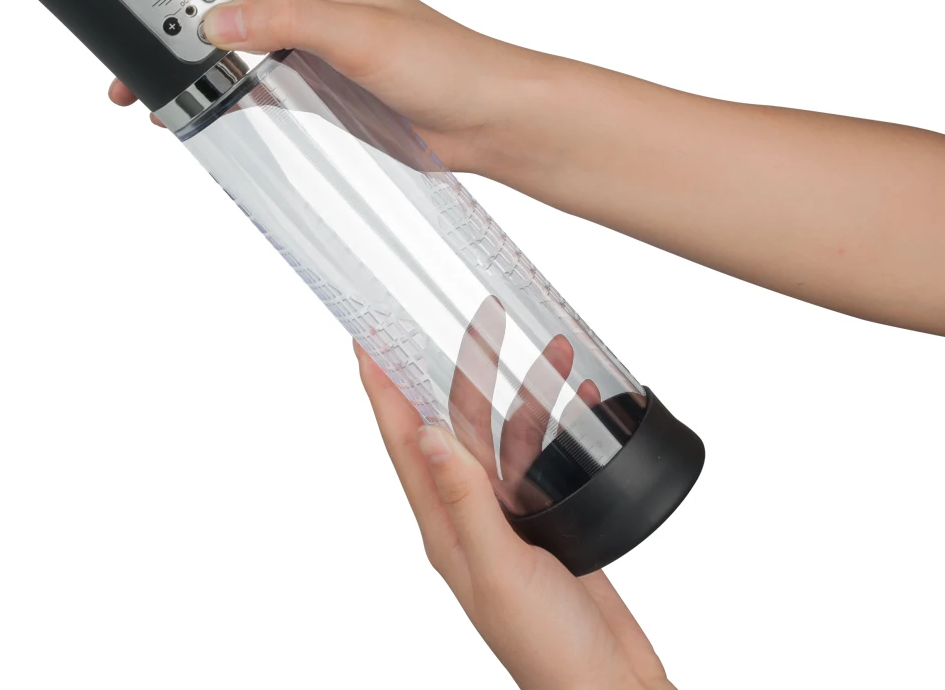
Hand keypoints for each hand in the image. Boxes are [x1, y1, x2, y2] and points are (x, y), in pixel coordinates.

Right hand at [110, 0, 547, 176]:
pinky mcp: (311, 84)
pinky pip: (246, 80)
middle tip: (123, 28)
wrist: (484, 119)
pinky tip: (186, 111)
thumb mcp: (360, 34)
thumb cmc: (445, 62)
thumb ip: (286, 22)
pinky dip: (212, 91)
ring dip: (180, 51)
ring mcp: (302, 41)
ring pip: (223, 33)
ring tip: (138, 79)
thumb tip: (211, 21)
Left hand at [357, 339, 673, 689]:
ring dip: (523, 389)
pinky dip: (557, 420)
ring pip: (504, 432)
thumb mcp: (498, 569)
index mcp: (443, 524)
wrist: (605, 684)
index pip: (402, 441)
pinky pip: (541, 452)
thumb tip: (425, 433)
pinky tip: (578, 397)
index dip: (381, 388)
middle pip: (455, 422)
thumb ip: (465, 501)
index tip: (366, 341)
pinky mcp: (545, 516)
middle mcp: (469, 512)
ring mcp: (508, 514)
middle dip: (461, 368)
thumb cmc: (546, 646)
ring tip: (548, 348)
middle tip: (471, 319)